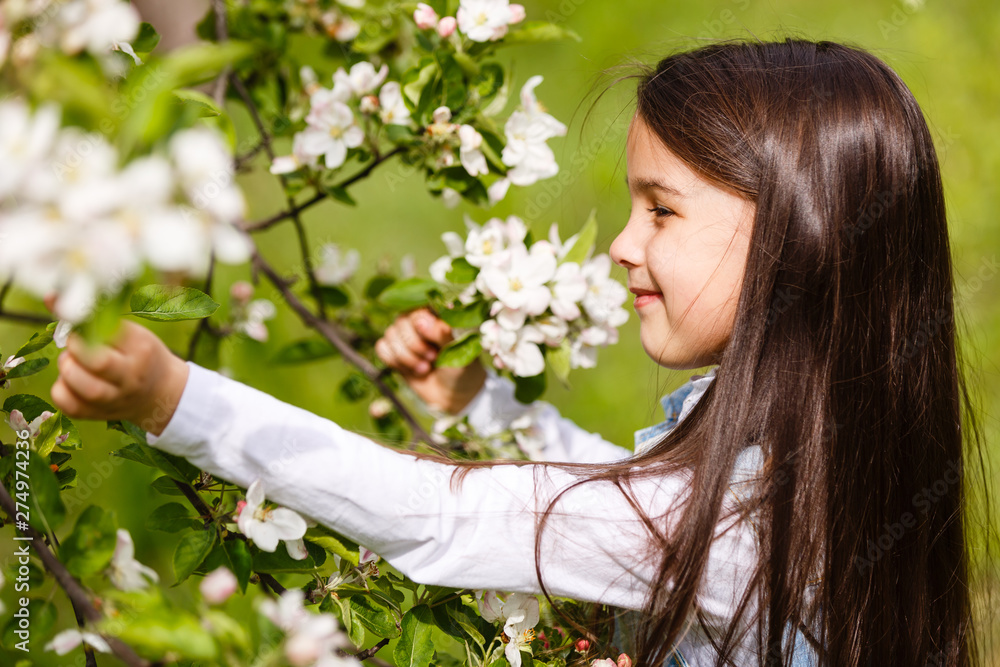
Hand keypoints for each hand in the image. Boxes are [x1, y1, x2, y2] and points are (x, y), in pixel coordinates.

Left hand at [45, 294, 188, 435]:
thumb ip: (94, 318)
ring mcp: (115, 400)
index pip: (108, 333)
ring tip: (71, 362)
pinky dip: (61, 390)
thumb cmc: (142, 356)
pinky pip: (70, 405)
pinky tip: (70, 381)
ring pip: (81, 387)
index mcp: (141, 349)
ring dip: (67, 369)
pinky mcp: (98, 415)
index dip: (83, 326)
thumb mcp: (131, 333)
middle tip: (74, 344)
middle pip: (97, 363)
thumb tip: (52, 297)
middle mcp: (130, 377)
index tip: (78, 323)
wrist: (159, 393)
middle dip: (75, 348)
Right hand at [375, 307, 486, 414]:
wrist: (453, 395)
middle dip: (414, 345)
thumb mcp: (459, 352)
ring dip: (406, 357)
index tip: (432, 341)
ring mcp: (405, 336)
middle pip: (401, 321)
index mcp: (437, 315)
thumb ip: (442, 334)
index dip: (420, 323)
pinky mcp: (394, 351)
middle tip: (432, 358)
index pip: (418, 307)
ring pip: (390, 334)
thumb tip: (421, 322)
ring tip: (425, 368)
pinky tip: (410, 370)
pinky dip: (395, 362)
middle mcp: (418, 321)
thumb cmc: (462, 369)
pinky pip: (382, 348)